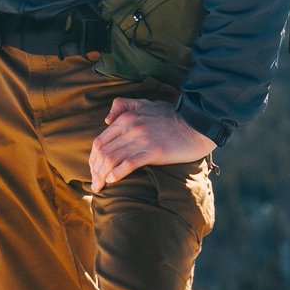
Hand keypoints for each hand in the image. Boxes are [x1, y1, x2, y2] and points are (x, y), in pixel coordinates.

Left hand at [89, 97, 213, 192]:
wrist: (196, 123)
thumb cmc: (172, 116)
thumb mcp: (145, 103)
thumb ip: (124, 106)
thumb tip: (107, 119)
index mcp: (126, 117)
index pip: (100, 140)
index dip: (93, 157)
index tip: (93, 169)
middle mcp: (130, 127)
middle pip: (103, 151)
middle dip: (95, 169)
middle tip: (94, 182)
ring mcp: (141, 139)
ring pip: (112, 159)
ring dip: (102, 175)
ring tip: (99, 186)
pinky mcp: (153, 151)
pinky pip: (128, 164)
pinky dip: (117, 174)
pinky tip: (112, 181)